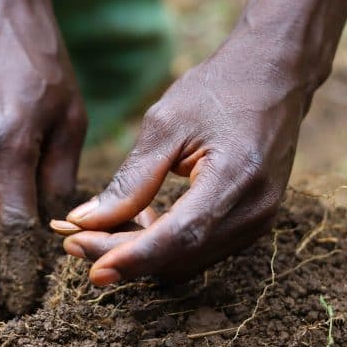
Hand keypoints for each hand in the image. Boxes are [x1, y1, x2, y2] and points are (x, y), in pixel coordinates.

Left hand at [59, 33, 309, 285]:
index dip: (134, 258)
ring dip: (140, 252)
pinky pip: (198, 250)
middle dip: (122, 254)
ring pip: (185, 260)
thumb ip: (130, 180)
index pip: (180, 236)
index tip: (90, 269)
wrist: (274, 77)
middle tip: (72, 239)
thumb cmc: (217, 90)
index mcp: (236, 178)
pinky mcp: (251, 224)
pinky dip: (162, 245)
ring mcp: (258, 222)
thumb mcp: (165, 125)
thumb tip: (86, 222)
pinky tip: (137, 220)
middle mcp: (254, 210)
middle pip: (178, 256)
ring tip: (101, 225)